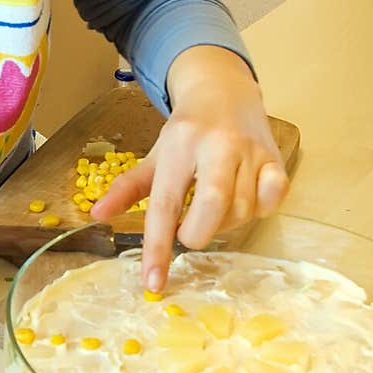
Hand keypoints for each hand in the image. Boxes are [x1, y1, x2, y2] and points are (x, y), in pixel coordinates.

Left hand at [90, 47, 288, 290]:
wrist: (225, 89)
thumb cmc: (187, 131)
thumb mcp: (156, 156)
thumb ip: (129, 187)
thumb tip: (97, 216)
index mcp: (179, 145)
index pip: (166, 204)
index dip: (158, 248)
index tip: (153, 283)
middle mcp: (217, 145)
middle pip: (212, 205)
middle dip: (197, 233)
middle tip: (188, 232)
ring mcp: (250, 151)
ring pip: (243, 209)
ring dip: (224, 225)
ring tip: (213, 211)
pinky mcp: (276, 158)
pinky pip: (274, 198)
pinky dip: (260, 209)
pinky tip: (246, 200)